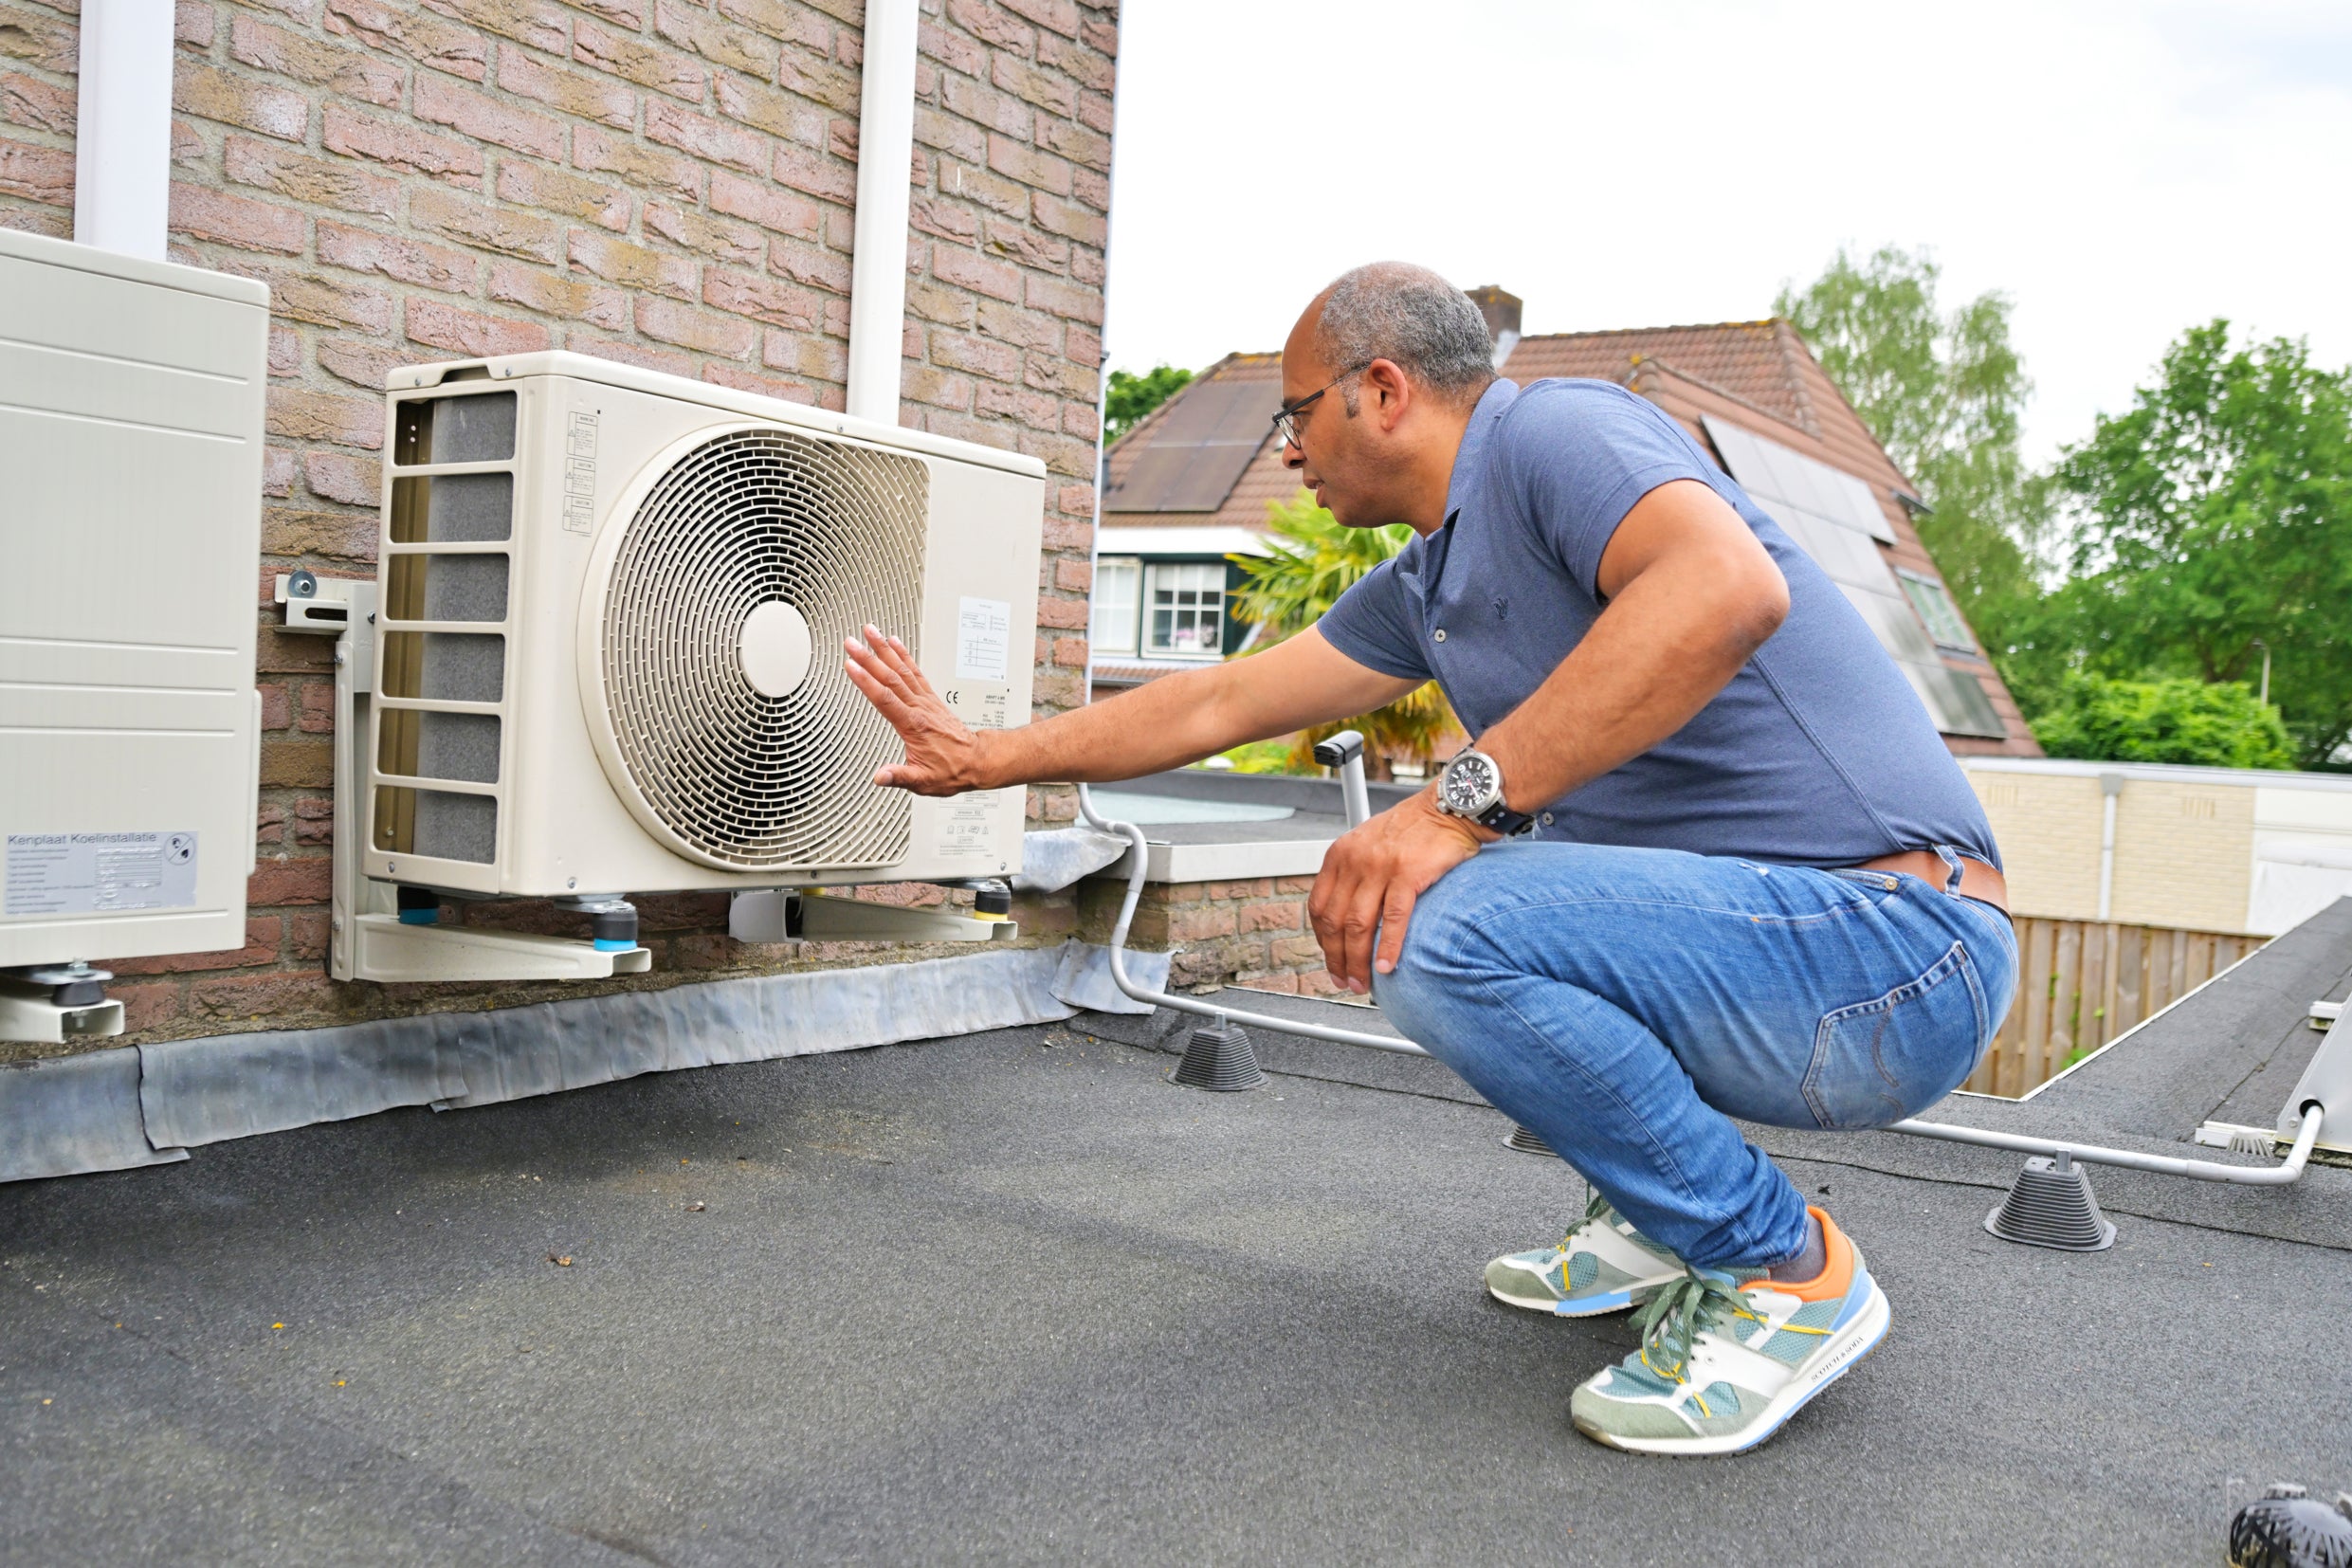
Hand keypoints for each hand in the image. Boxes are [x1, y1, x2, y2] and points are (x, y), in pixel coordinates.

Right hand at [842, 624, 987, 794]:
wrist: (978, 761)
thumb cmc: (952, 770)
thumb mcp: (923, 781)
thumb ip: (900, 776)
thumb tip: (880, 777)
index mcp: (913, 725)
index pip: (885, 698)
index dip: (866, 681)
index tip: (851, 666)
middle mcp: (920, 708)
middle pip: (890, 677)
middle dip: (869, 658)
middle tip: (851, 642)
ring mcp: (926, 700)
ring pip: (902, 669)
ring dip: (885, 649)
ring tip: (870, 632)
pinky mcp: (930, 698)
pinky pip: (915, 671)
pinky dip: (904, 655)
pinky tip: (894, 643)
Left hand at [1307, 791, 1486, 993]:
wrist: (1449, 808)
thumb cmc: (1414, 829)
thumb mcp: (1370, 843)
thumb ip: (1355, 873)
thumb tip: (1349, 915)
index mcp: (1340, 855)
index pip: (1318, 906)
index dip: (1322, 940)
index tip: (1331, 960)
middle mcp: (1355, 861)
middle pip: (1334, 921)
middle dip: (1336, 959)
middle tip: (1344, 981)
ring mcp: (1380, 867)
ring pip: (1359, 926)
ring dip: (1357, 961)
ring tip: (1362, 982)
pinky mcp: (1408, 874)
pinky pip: (1393, 919)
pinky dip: (1388, 948)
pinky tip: (1387, 967)